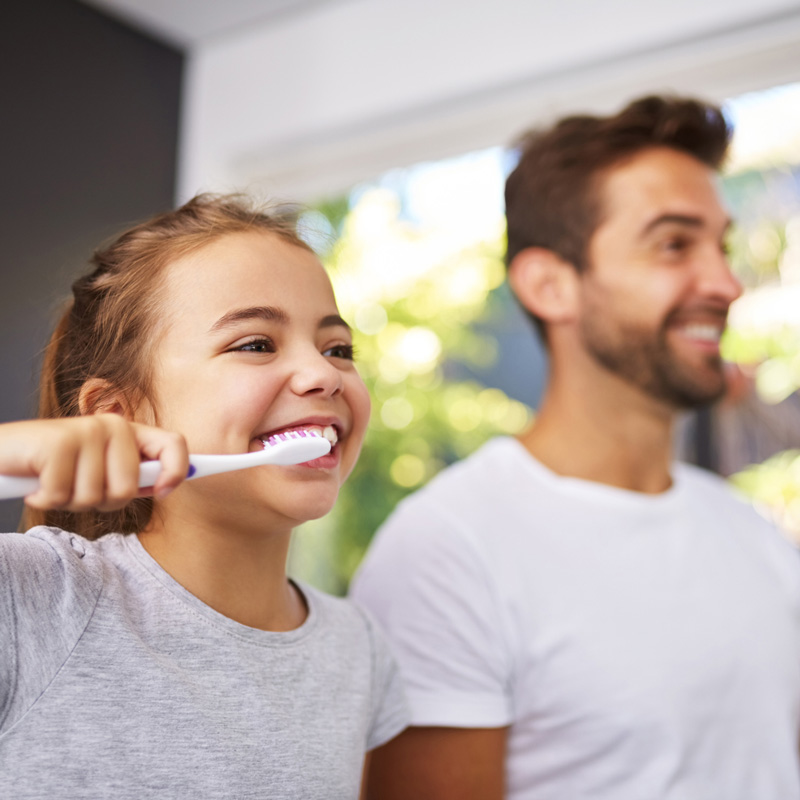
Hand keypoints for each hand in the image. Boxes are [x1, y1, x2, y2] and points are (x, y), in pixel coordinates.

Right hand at [0, 414, 188, 510]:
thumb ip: (132, 476)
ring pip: (95, 496)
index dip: (178, 471)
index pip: (174, 444)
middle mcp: (113, 425)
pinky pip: (63, 495)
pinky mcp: (60, 441)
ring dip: (69, 501)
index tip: (165, 491)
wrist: (2, 454)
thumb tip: (168, 484)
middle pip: (129, 488)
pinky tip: (36, 483)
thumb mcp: (99, 473)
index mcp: (129, 433)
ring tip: (54, 482)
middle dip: (101, 502)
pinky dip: (45, 498)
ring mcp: (87, 430)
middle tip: (76, 488)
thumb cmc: (52, 468)